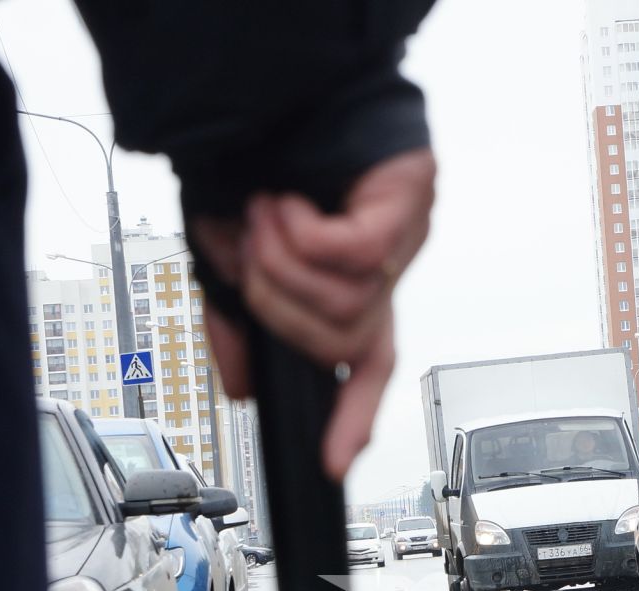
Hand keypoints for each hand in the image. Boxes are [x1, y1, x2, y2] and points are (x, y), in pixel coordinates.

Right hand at [194, 148, 435, 481]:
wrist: (274, 80)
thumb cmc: (258, 156)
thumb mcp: (230, 253)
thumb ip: (238, 319)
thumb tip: (244, 389)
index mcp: (349, 286)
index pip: (366, 365)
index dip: (350, 416)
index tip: (330, 462)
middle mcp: (383, 269)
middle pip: (342, 340)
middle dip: (279, 306)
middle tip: (247, 253)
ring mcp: (402, 236)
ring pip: (349, 303)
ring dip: (284, 263)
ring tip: (260, 216)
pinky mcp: (409, 200)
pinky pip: (358, 256)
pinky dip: (307, 235)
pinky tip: (287, 203)